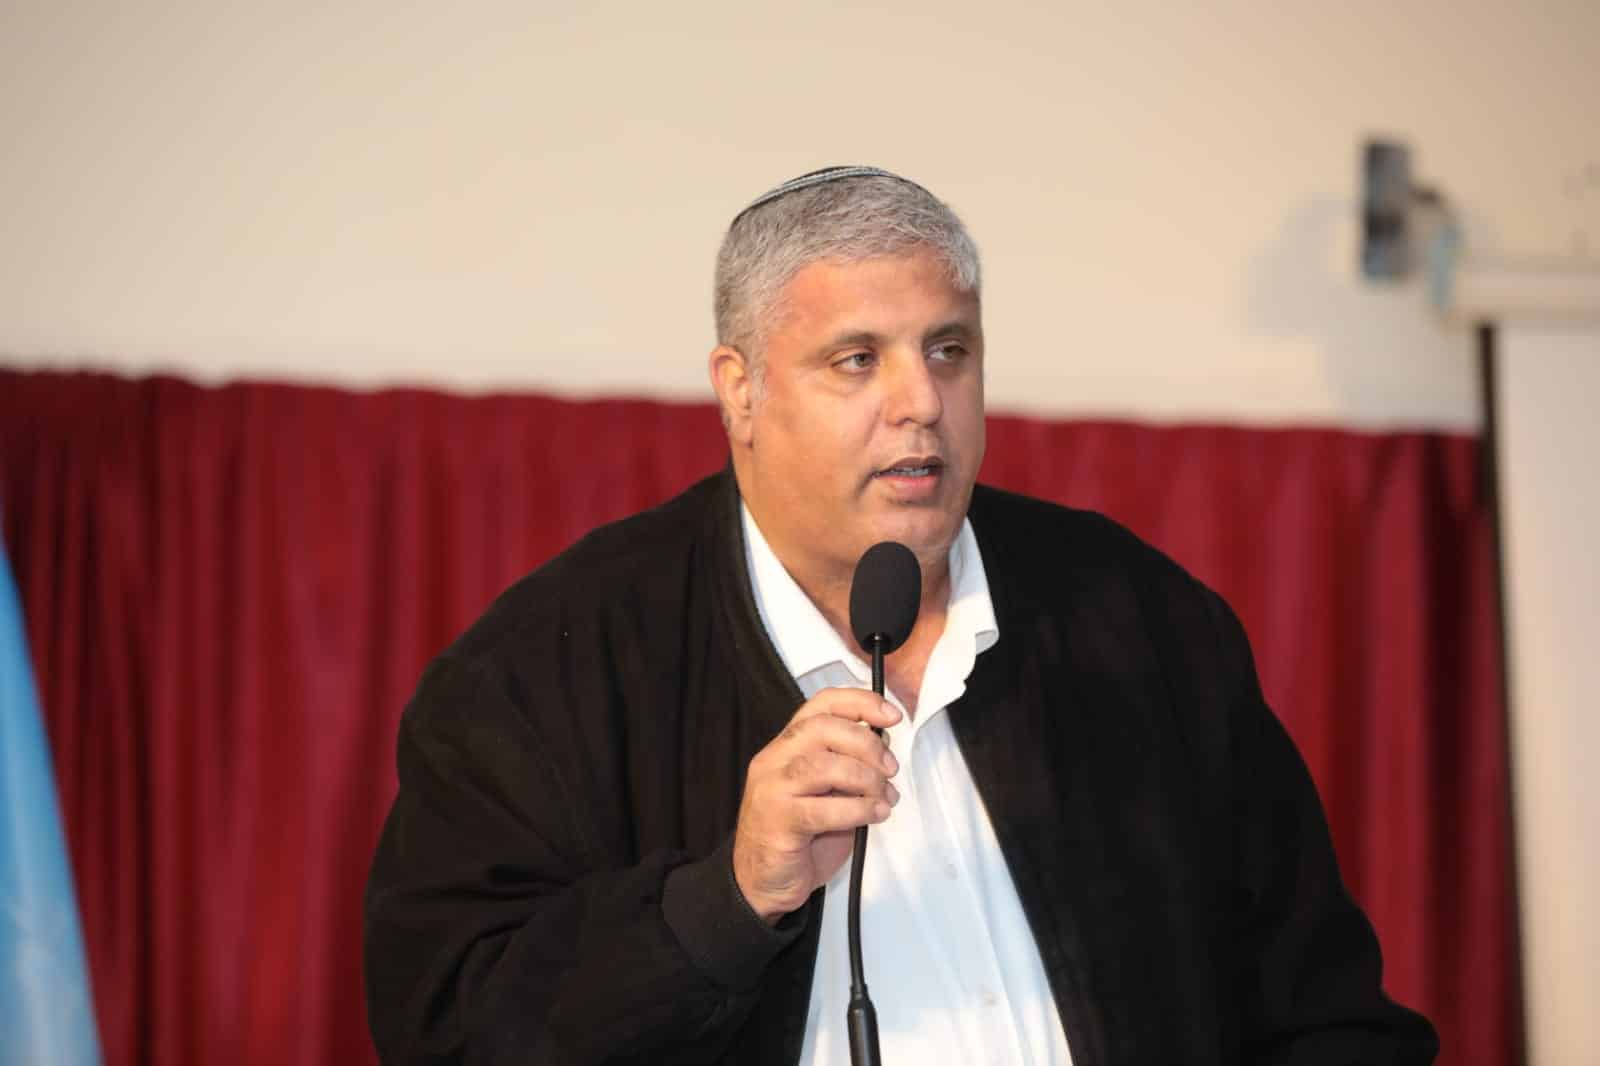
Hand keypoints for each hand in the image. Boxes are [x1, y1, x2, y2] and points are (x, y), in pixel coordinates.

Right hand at [732, 688, 901, 924]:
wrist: (761, 881)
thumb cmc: (798, 836)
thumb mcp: (827, 792)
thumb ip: (847, 766)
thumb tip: (884, 748)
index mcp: (786, 746)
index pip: (821, 705)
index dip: (859, 703)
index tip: (891, 715)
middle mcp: (774, 760)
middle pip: (823, 728)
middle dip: (867, 744)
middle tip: (889, 768)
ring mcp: (771, 790)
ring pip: (822, 765)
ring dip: (865, 779)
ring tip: (883, 796)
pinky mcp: (777, 822)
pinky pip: (823, 809)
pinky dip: (859, 809)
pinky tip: (874, 815)